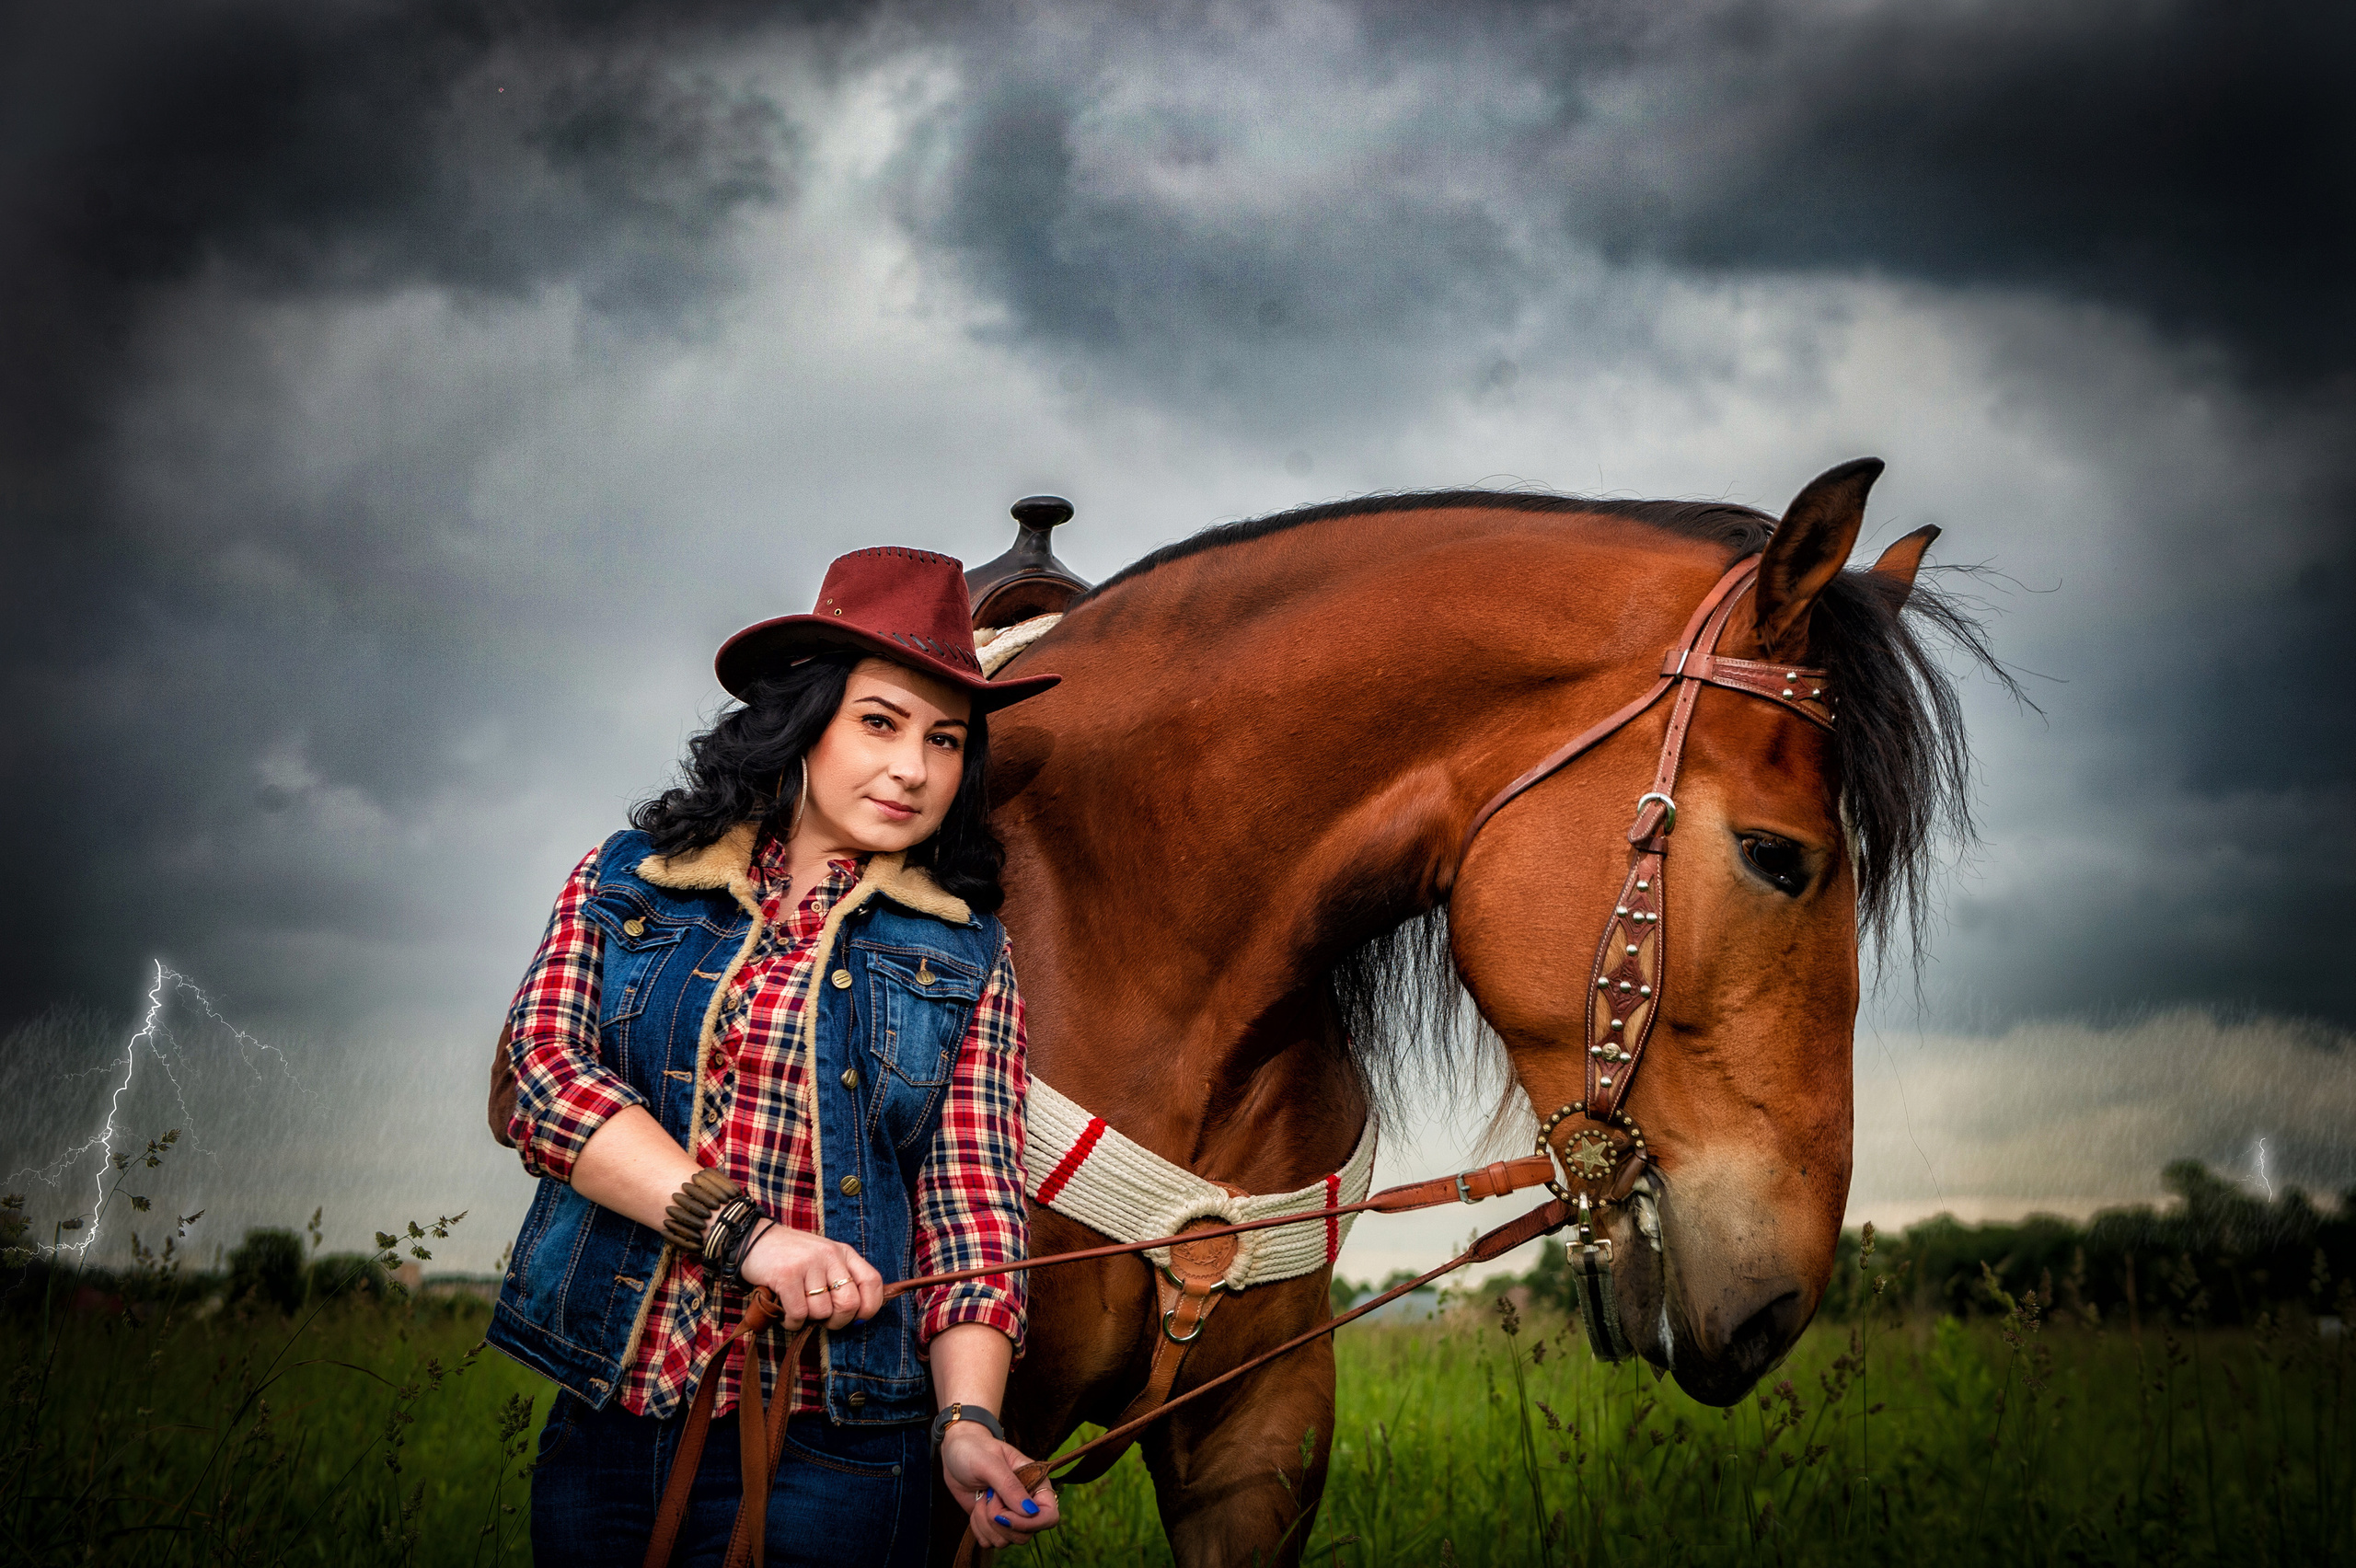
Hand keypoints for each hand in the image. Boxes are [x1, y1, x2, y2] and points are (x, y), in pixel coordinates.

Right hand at [737, 1224, 883, 1329]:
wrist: (753, 1239)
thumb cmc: (791, 1257)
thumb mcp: (823, 1259)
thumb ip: (841, 1279)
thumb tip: (858, 1316)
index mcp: (844, 1253)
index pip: (873, 1282)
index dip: (869, 1306)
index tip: (856, 1317)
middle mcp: (830, 1255)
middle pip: (850, 1303)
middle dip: (837, 1321)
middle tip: (823, 1320)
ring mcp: (809, 1264)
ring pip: (822, 1312)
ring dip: (809, 1320)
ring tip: (798, 1308)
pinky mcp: (787, 1275)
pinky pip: (799, 1314)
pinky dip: (792, 1322)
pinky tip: (785, 1313)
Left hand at [940, 1423, 1059, 1547]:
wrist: (955, 1453)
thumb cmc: (975, 1449)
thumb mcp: (990, 1463)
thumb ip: (1009, 1486)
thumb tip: (1030, 1512)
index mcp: (1036, 1483)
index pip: (1049, 1516)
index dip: (1030, 1523)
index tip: (1004, 1514)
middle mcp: (1026, 1503)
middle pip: (1025, 1535)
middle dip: (1000, 1522)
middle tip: (987, 1496)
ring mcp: (1010, 1515)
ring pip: (1006, 1541)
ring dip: (986, 1523)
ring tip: (981, 1498)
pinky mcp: (993, 1523)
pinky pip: (990, 1542)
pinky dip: (978, 1529)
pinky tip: (976, 1508)